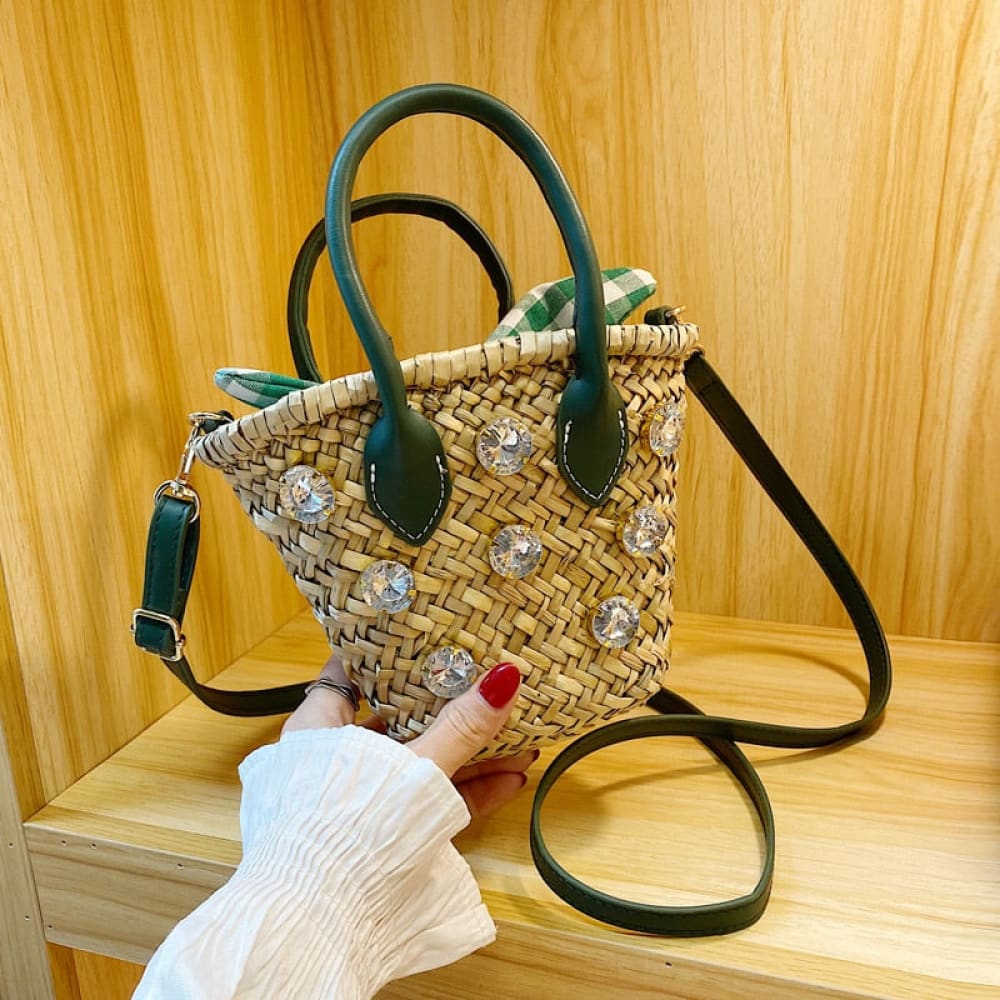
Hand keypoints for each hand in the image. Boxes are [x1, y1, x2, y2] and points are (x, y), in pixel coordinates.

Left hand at [282, 654, 534, 817]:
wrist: (319, 926)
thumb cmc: (346, 828)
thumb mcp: (411, 768)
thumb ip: (459, 727)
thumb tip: (506, 676)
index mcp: (318, 730)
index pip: (348, 673)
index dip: (385, 650)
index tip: (426, 632)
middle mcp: (336, 763)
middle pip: (397, 719)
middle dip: (448, 706)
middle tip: (489, 681)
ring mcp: (362, 803)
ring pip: (420, 764)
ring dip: (469, 752)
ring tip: (519, 734)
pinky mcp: (385, 839)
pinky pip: (430, 804)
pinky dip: (467, 792)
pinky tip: (511, 780)